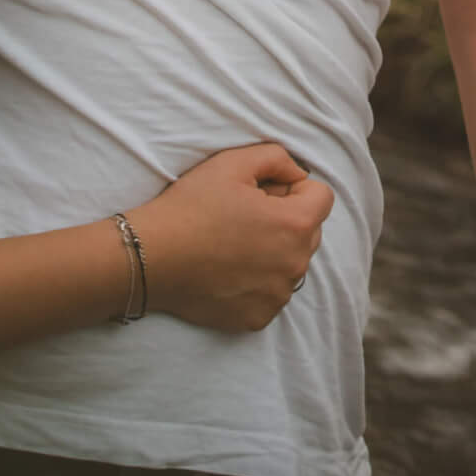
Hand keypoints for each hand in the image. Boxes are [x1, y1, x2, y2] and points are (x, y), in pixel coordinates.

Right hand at [132, 141, 333, 331]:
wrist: (153, 256)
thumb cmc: (192, 205)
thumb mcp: (232, 162)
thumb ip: (276, 157)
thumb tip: (297, 172)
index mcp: (294, 225)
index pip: (322, 197)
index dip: (293, 187)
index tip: (263, 191)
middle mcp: (295, 265)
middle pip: (309, 232)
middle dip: (286, 218)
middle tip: (244, 213)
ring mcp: (278, 296)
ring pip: (291, 263)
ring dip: (273, 250)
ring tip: (232, 242)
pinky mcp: (259, 318)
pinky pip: (272, 292)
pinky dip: (257, 280)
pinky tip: (226, 268)